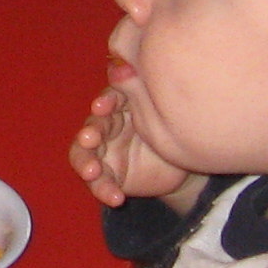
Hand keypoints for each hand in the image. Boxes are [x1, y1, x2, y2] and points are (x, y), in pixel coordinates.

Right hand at [70, 84, 189, 207]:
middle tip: (91, 138)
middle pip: (91, 127)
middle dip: (89, 133)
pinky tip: (115, 198)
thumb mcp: (162, 116)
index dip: (103, 103)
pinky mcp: (107, 176)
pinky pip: (99, 183)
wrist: (183, 166)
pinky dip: (104, 190)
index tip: (103, 107)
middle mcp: (107, 128)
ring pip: (84, 155)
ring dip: (85, 163)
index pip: (107, 101)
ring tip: (92, 171)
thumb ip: (144, 97)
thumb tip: (133, 69)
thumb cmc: (171, 130)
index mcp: (119, 107)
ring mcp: (103, 152)